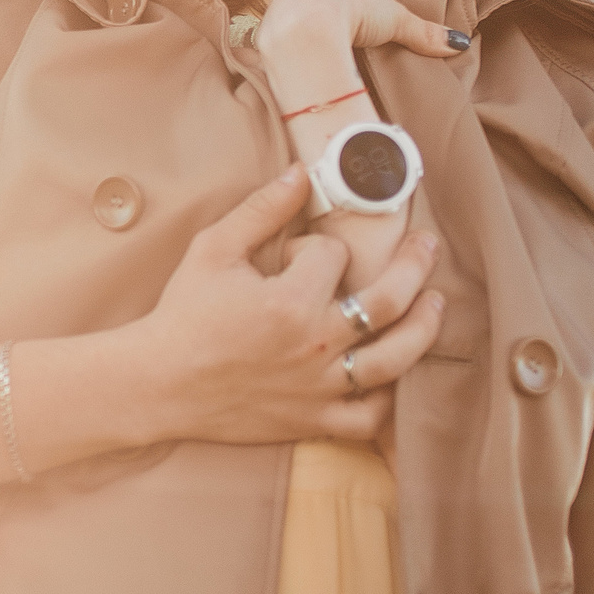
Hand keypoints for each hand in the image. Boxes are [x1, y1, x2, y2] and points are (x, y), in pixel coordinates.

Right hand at [129, 165, 442, 445]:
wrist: (157, 383)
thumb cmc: (182, 314)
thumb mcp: (214, 250)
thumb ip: (261, 210)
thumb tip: (302, 173)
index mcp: (290, 301)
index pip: (333, 256)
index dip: (319, 247)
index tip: (297, 254)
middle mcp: (314, 345)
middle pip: (390, 302)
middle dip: (415, 266)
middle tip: (428, 247)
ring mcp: (318, 388)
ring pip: (396, 360)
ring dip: (424, 327)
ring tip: (436, 304)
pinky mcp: (312, 421)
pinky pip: (368, 417)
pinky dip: (389, 399)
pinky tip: (396, 373)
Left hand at [260, 0, 463, 60]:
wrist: (299, 30)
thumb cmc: (349, 10)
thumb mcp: (394, 20)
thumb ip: (424, 31)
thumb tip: (456, 44)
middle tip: (367, 15)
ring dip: (324, 12)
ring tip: (342, 33)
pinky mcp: (276, 16)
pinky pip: (294, 20)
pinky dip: (305, 30)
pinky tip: (313, 43)